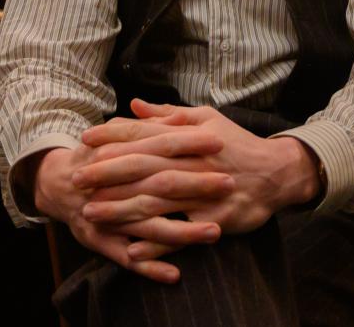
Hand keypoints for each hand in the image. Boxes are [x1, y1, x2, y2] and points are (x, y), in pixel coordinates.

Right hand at [31, 139, 224, 284]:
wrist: (56, 184)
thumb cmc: (94, 157)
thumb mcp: (113, 135)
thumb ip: (141, 125)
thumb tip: (169, 112)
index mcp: (117, 154)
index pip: (157, 145)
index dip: (187, 143)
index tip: (218, 142)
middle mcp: (113, 185)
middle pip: (158, 185)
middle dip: (194, 185)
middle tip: (228, 183)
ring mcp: (107, 216)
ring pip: (148, 226)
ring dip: (182, 231)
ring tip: (214, 232)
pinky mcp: (102, 242)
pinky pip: (127, 258)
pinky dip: (150, 266)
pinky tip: (174, 274)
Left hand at [74, 100, 320, 243]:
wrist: (276, 173)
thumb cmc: (236, 144)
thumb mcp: (205, 119)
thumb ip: (168, 115)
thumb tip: (134, 105)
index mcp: (187, 136)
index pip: (144, 133)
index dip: (112, 136)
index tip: (85, 139)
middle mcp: (192, 162)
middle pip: (143, 166)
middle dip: (107, 172)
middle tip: (77, 178)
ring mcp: (203, 191)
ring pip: (156, 200)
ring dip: (121, 208)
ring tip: (92, 213)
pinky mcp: (214, 218)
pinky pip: (182, 233)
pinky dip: (157, 242)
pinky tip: (132, 249)